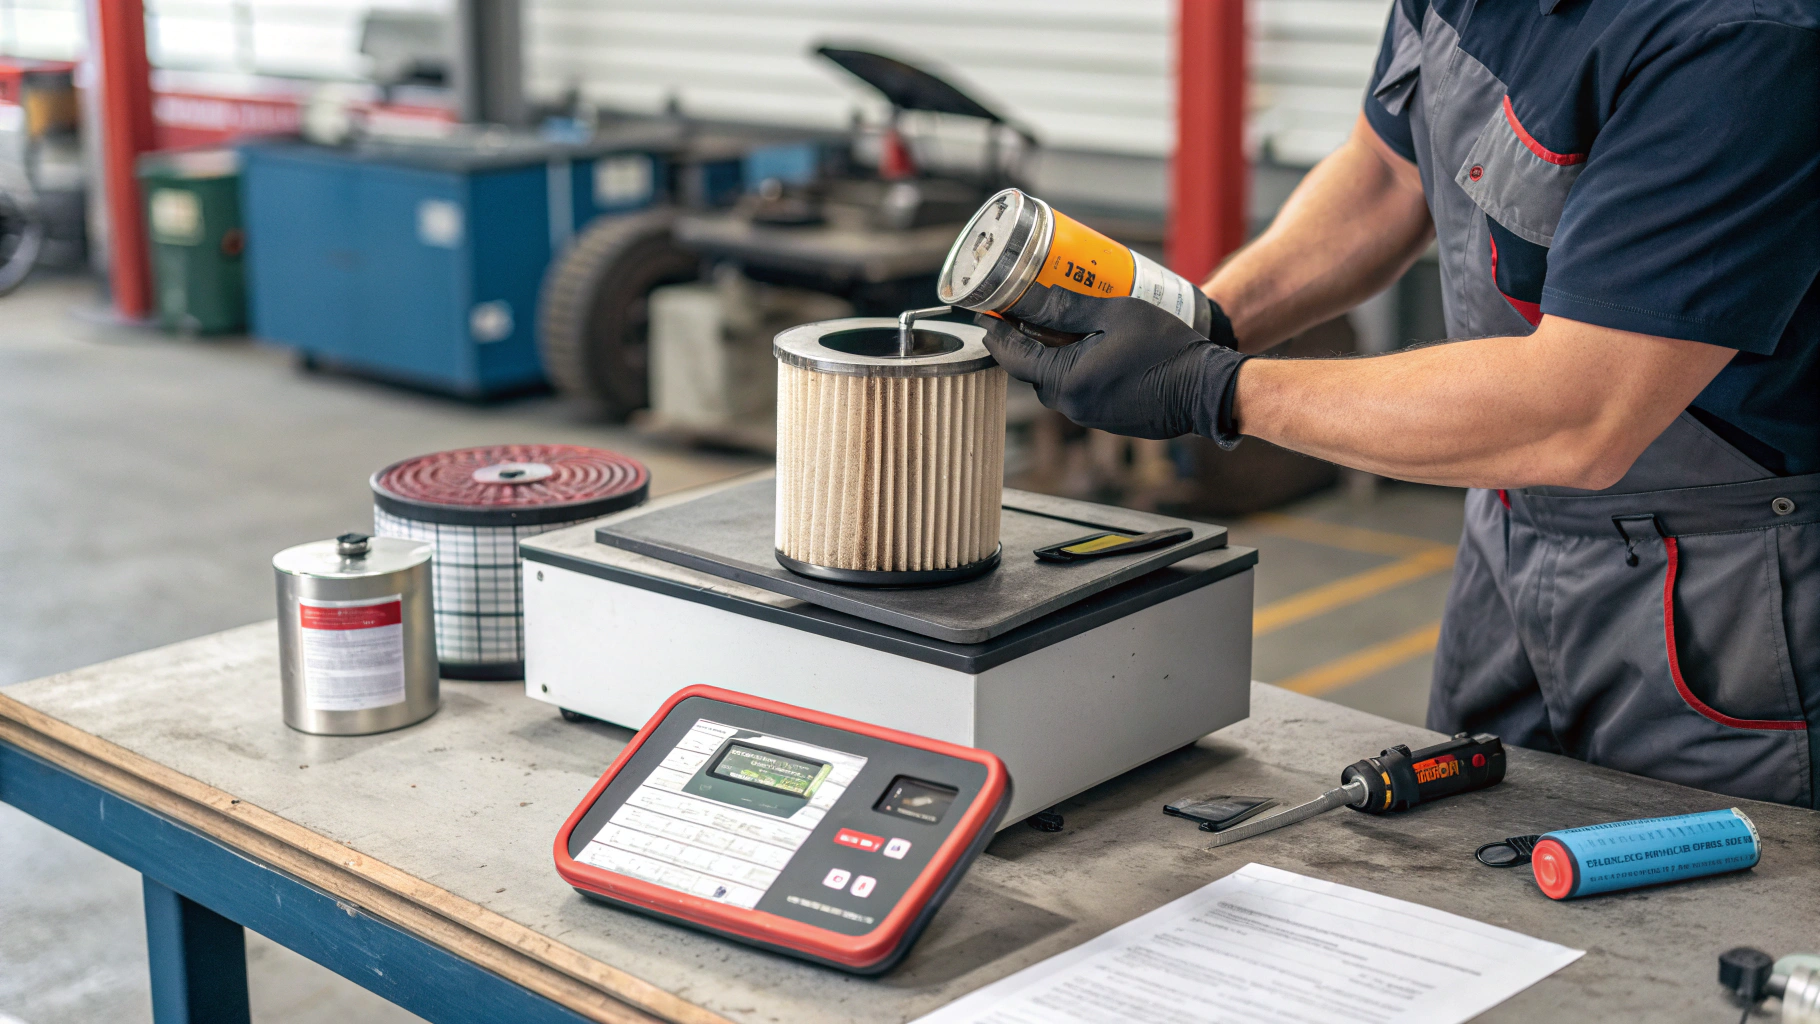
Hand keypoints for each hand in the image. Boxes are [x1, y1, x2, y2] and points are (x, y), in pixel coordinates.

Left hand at [981, 285, 1248, 443]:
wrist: (1207, 390)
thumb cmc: (1166, 348)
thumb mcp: (1114, 314)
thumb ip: (1066, 307)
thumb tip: (1026, 298)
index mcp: (1065, 380)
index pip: (1011, 356)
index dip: (995, 330)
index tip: (985, 312)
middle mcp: (1071, 405)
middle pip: (1032, 369)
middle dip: (1026, 340)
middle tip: (1026, 309)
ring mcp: (1089, 416)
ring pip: (1056, 380)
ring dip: (1053, 355)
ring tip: (1063, 324)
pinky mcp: (1107, 420)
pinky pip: (1079, 390)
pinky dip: (1076, 369)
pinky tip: (1092, 346)